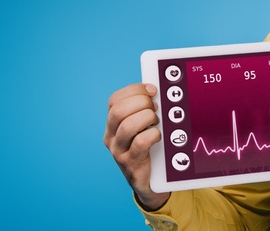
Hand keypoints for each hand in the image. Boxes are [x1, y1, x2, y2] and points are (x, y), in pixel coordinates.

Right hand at [104, 83, 170, 209]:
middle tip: (156, 108)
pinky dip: (153, 135)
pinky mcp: (130, 162)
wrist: (146, 179)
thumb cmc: (147, 147)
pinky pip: (140, 143)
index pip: (115, 100)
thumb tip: (156, 92)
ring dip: (147, 119)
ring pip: (127, 126)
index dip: (134, 90)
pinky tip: (158, 136)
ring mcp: (118, 150)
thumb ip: (144, 109)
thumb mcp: (142, 125)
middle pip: (119, 111)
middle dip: (142, 103)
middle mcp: (111, 136)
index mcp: (113, 123)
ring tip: (156, 122)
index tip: (152, 90)